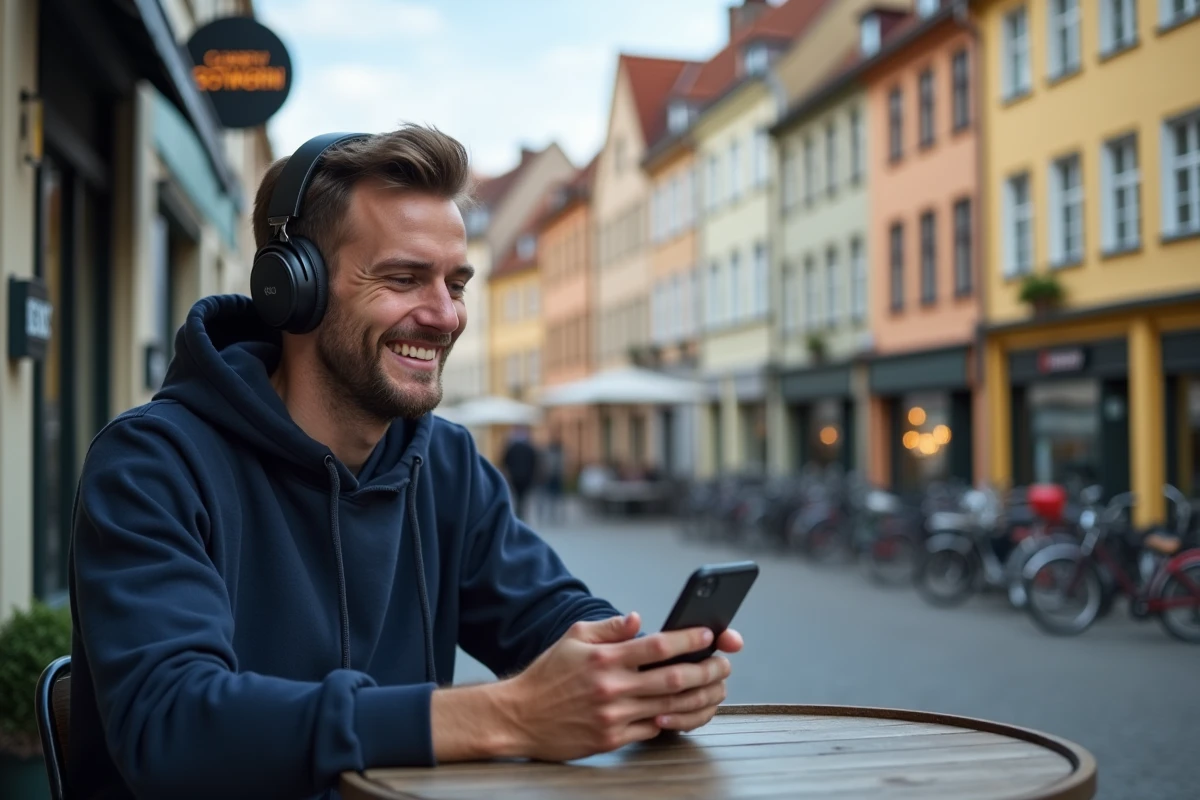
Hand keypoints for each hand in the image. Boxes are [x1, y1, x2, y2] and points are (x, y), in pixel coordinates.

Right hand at [497, 613, 740, 761]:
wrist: (518, 717)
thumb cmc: (547, 675)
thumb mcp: (572, 639)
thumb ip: (608, 628)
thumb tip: (638, 619)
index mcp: (604, 658)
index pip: (657, 646)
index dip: (688, 639)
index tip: (708, 633)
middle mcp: (611, 688)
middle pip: (674, 679)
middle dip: (706, 669)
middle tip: (723, 663)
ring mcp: (613, 717)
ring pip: (670, 708)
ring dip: (700, 697)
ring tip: (716, 688)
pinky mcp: (611, 740)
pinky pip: (653, 730)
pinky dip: (673, 719)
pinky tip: (684, 710)